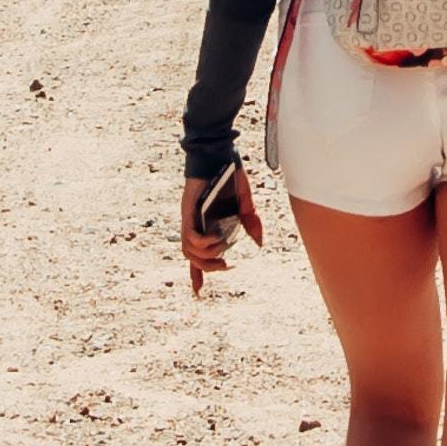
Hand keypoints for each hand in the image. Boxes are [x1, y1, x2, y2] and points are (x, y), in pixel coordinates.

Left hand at [180, 166, 262, 288]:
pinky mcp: (188, 210)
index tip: (198, 291)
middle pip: (192, 258)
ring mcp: (189, 218)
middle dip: (206, 269)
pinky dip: (201, 242)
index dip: (196, 274)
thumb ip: (250, 222)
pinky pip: (189, 235)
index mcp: (205, 226)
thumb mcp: (244, 203)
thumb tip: (258, 243)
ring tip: (221, 254)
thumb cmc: (229, 177)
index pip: (196, 254)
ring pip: (188, 250)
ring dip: (205, 257)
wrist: (220, 154)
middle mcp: (194, 225)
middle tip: (225, 266)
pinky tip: (214, 241)